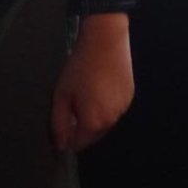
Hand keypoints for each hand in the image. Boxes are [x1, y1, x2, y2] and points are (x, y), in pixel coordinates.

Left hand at [49, 19, 133, 152]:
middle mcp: (111, 121)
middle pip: (93, 136)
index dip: (67, 136)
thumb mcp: (61, 96)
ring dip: (95, 116)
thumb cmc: (80, 68)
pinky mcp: (129, 97)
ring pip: (104, 123)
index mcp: (93, 123)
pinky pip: (114, 109)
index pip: (79, 144)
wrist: (106, 42)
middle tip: (73, 104)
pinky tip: (100, 87)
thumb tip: (61, 145)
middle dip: (81, 127)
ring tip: (87, 93)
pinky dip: (106, 105)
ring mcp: (123, 109)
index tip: (62, 121)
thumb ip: (59, 124)